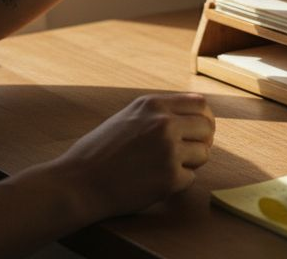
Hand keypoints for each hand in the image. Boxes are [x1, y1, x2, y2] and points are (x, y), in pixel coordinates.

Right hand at [53, 93, 215, 219]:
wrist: (79, 182)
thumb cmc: (98, 151)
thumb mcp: (127, 117)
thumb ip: (157, 114)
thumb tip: (190, 116)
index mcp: (153, 104)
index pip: (200, 104)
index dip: (204, 118)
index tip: (199, 130)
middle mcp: (164, 123)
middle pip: (207, 127)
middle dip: (202, 141)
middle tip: (190, 153)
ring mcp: (169, 150)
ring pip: (204, 154)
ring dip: (191, 163)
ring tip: (167, 168)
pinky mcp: (170, 178)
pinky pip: (190, 178)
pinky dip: (177, 183)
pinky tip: (155, 182)